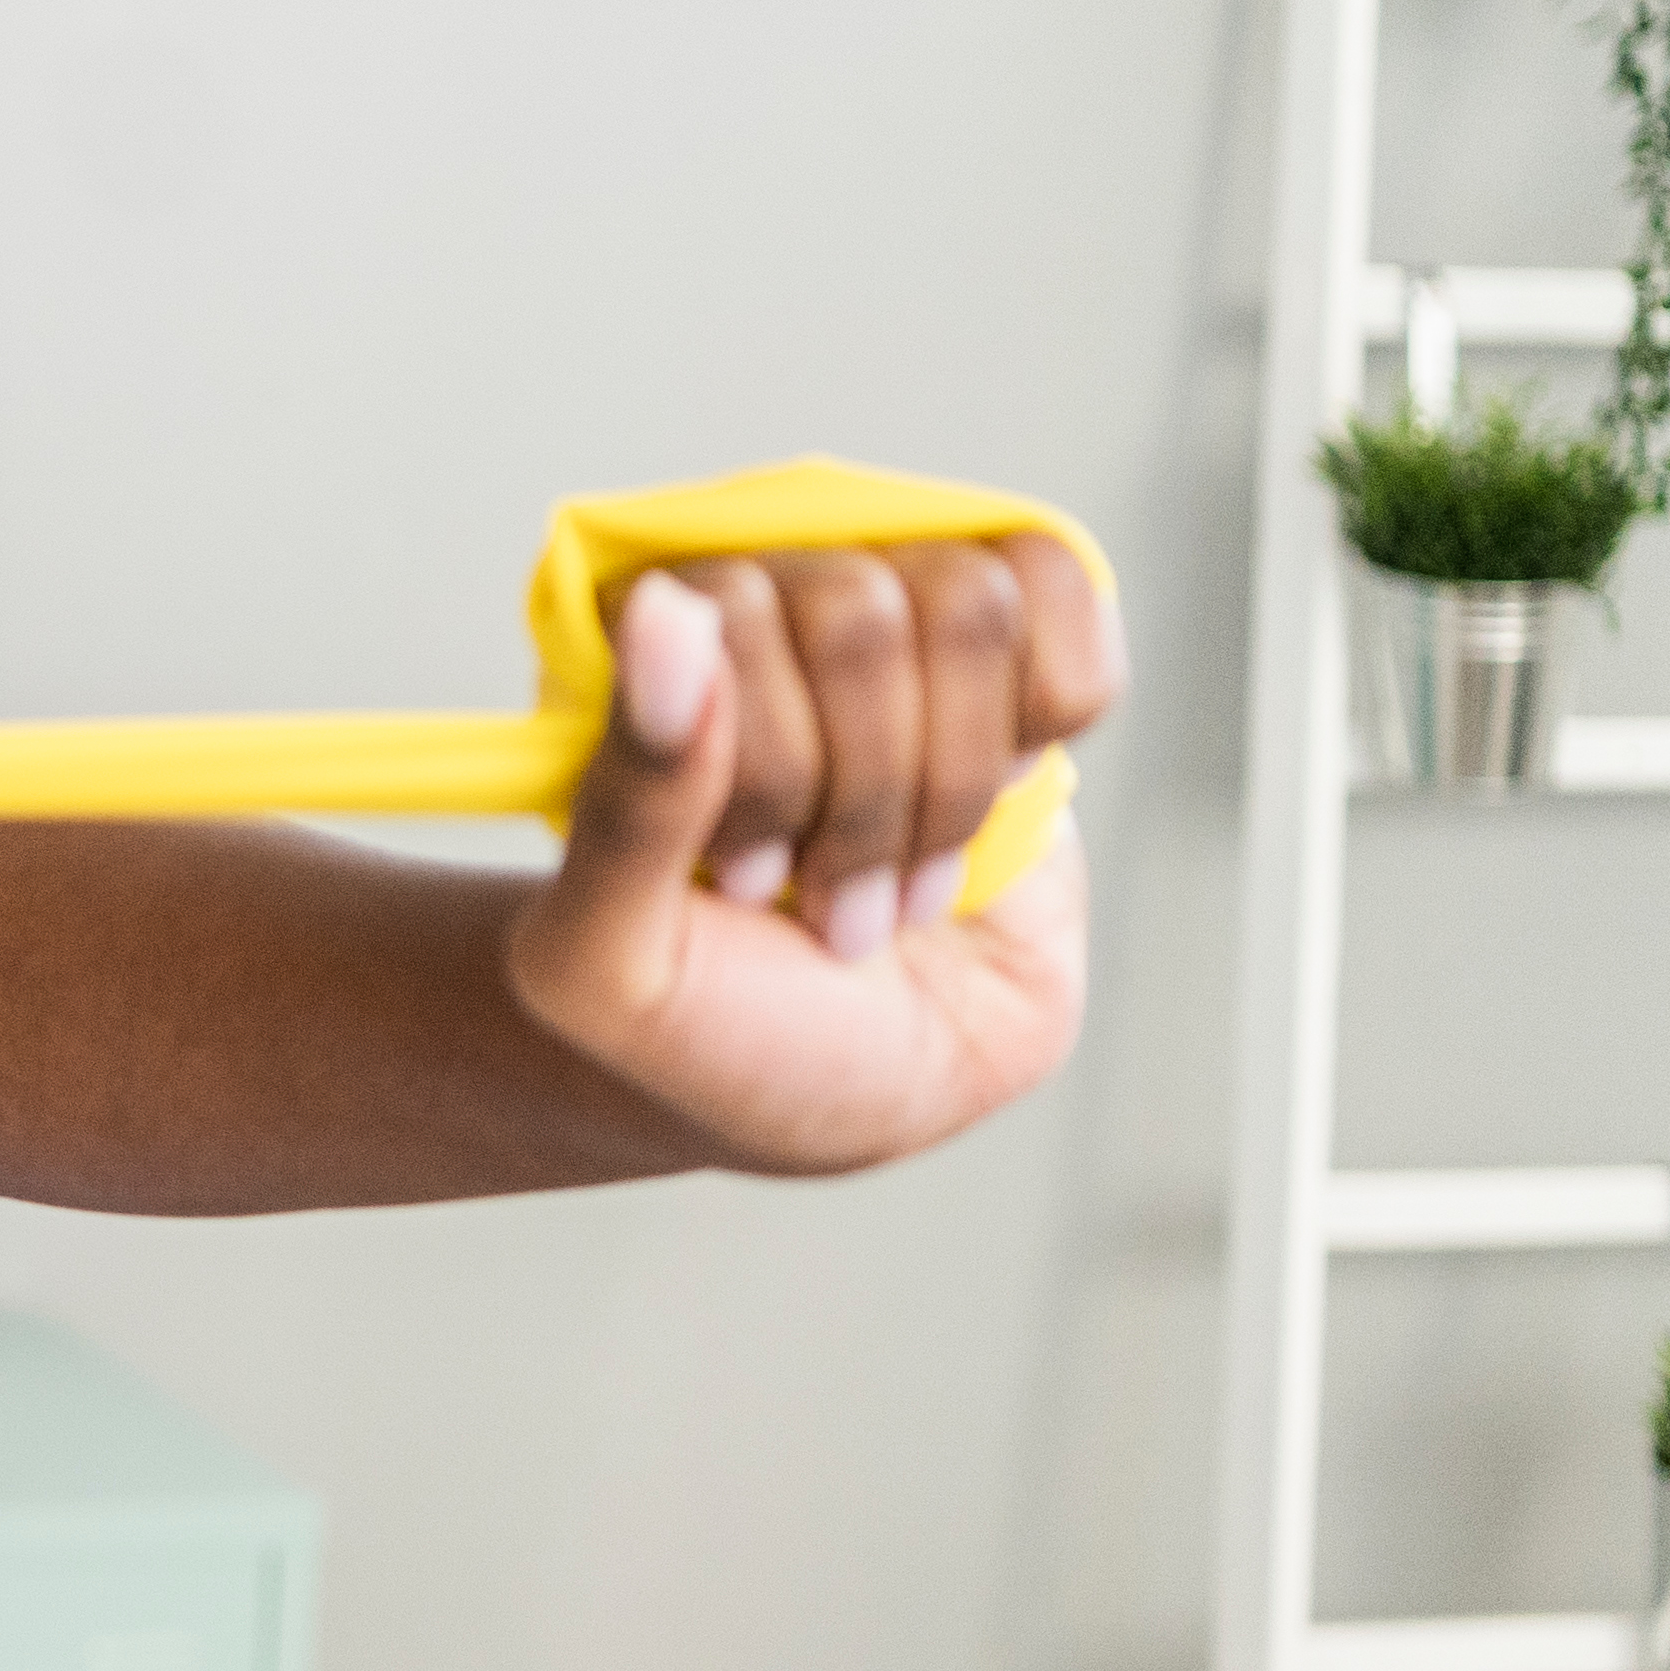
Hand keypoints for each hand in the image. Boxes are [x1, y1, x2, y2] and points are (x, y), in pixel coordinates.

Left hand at [504, 538, 1123, 1174]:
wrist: (859, 1089)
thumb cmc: (716, 1024)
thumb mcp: (610, 961)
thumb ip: (625, 793)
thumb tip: (665, 607)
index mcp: (627, 648)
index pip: (724, 610)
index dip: (765, 771)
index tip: (740, 884)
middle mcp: (758, 602)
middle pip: (859, 611)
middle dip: (857, 801)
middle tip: (823, 898)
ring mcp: (888, 616)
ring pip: (971, 607)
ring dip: (946, 790)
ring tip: (898, 884)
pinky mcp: (1006, 644)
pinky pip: (1059, 582)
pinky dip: (1045, 715)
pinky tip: (992, 800)